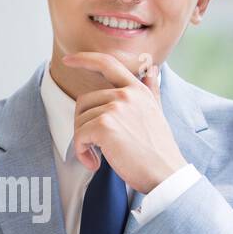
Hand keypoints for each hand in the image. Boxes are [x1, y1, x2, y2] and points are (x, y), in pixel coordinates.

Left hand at [63, 52, 187, 193]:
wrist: (165, 174)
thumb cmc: (158, 150)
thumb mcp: (157, 113)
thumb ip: (151, 90)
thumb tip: (153, 70)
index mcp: (137, 90)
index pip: (107, 63)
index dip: (84, 59)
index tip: (68, 60)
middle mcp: (126, 94)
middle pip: (84, 101)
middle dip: (83, 125)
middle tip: (96, 146)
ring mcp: (116, 108)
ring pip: (80, 121)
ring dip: (84, 142)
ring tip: (99, 156)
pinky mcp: (105, 125)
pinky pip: (79, 136)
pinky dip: (81, 153)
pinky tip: (95, 163)